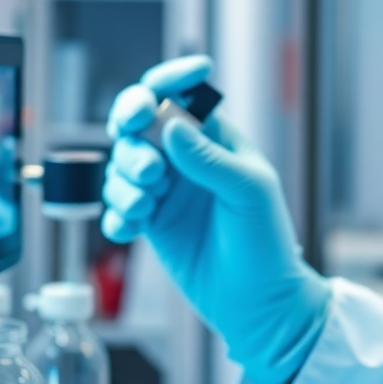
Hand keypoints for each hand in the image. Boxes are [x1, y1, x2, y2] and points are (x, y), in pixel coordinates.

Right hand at [103, 55, 329, 383]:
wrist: (258, 303)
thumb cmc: (266, 241)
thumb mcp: (248, 192)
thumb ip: (210, 158)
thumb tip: (172, 123)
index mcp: (215, 139)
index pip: (183, 96)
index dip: (168, 80)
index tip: (158, 89)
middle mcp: (185, 158)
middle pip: (138, 123)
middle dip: (130, 131)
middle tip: (149, 165)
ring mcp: (165, 190)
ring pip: (121, 164)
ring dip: (124, 179)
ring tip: (147, 205)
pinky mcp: (150, 223)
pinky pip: (117, 207)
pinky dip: (116, 214)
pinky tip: (130, 229)